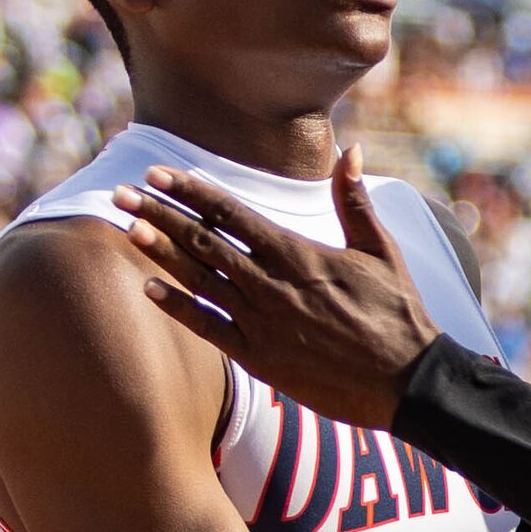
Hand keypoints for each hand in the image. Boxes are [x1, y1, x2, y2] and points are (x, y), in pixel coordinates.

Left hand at [116, 145, 441, 429]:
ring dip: (160, 252)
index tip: (159, 175)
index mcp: (300, 254)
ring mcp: (264, 323)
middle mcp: (274, 285)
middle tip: (121, 193)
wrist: (409, 381)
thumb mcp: (381, 251)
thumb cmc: (398, 315)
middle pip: (204, 242)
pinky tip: (148, 288)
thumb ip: (354, 201)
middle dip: (159, 214)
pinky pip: (210, 328)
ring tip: (126, 227)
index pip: (232, 214)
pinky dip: (178, 308)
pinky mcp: (262, 359)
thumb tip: (351, 151)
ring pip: (201, 280)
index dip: (191, 193)